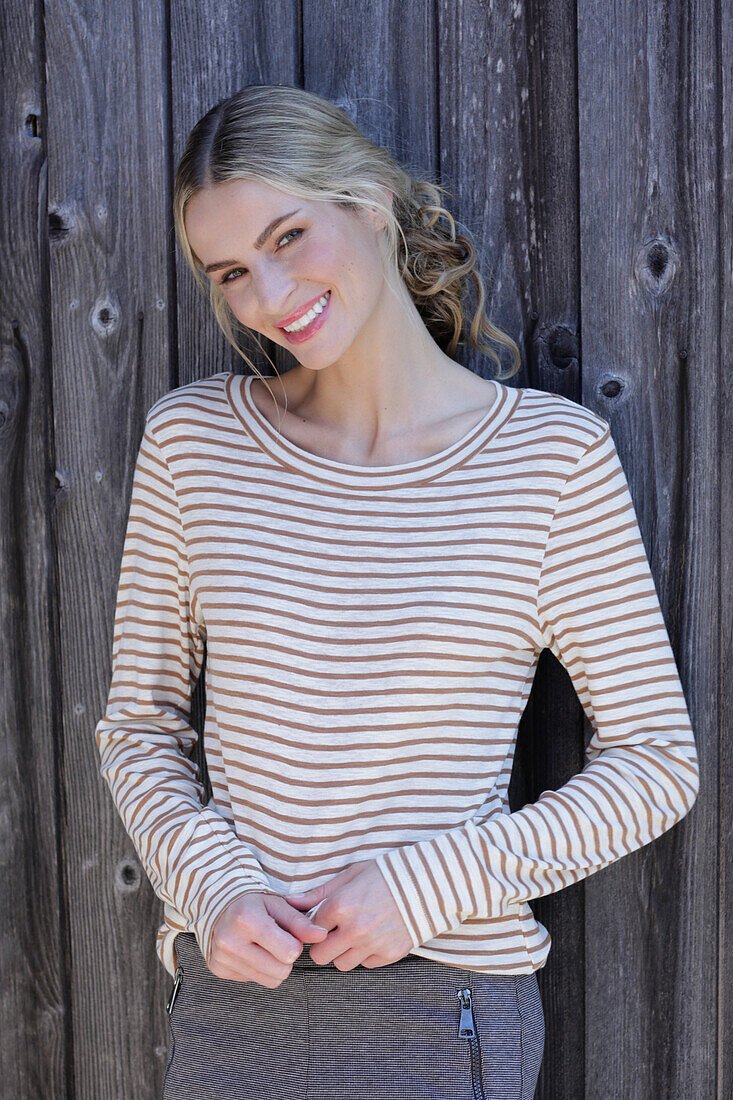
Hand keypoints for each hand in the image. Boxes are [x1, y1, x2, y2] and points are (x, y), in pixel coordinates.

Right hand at [207, 891, 328, 986]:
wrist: (221, 906)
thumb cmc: (254, 904)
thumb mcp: (279, 905)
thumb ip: (300, 923)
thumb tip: (322, 935)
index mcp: (247, 920)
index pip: (288, 952)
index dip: (295, 945)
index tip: (288, 934)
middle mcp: (230, 941)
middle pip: (281, 971)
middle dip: (286, 958)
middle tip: (277, 941)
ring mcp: (222, 958)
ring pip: (270, 980)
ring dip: (274, 966)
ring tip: (265, 946)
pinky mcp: (219, 970)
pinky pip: (254, 981)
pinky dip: (258, 969)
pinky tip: (251, 952)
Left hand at [285, 859, 413, 970]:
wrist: (427, 884)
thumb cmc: (385, 874)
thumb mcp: (350, 875)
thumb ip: (318, 893)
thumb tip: (289, 902)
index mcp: (341, 906)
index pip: (310, 931)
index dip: (313, 927)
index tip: (321, 922)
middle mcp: (354, 929)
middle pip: (320, 956)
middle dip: (323, 946)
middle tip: (333, 934)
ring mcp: (372, 944)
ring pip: (342, 965)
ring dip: (344, 953)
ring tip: (354, 935)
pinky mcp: (389, 955)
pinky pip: (366, 965)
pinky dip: (365, 955)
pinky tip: (373, 937)